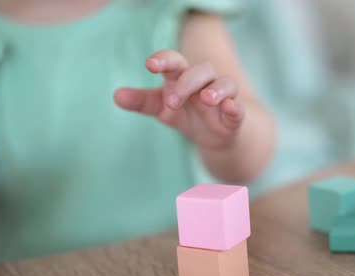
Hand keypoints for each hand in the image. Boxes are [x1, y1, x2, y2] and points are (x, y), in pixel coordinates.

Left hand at [114, 50, 243, 149]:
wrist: (212, 137)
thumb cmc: (185, 114)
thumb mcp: (160, 108)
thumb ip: (141, 102)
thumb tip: (116, 96)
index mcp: (183, 77)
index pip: (174, 61)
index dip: (164, 59)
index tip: (149, 65)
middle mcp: (204, 82)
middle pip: (199, 70)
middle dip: (185, 83)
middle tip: (171, 101)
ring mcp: (222, 97)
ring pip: (225, 83)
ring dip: (215, 90)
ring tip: (205, 99)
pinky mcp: (234, 115)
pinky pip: (238, 106)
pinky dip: (234, 106)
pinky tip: (229, 107)